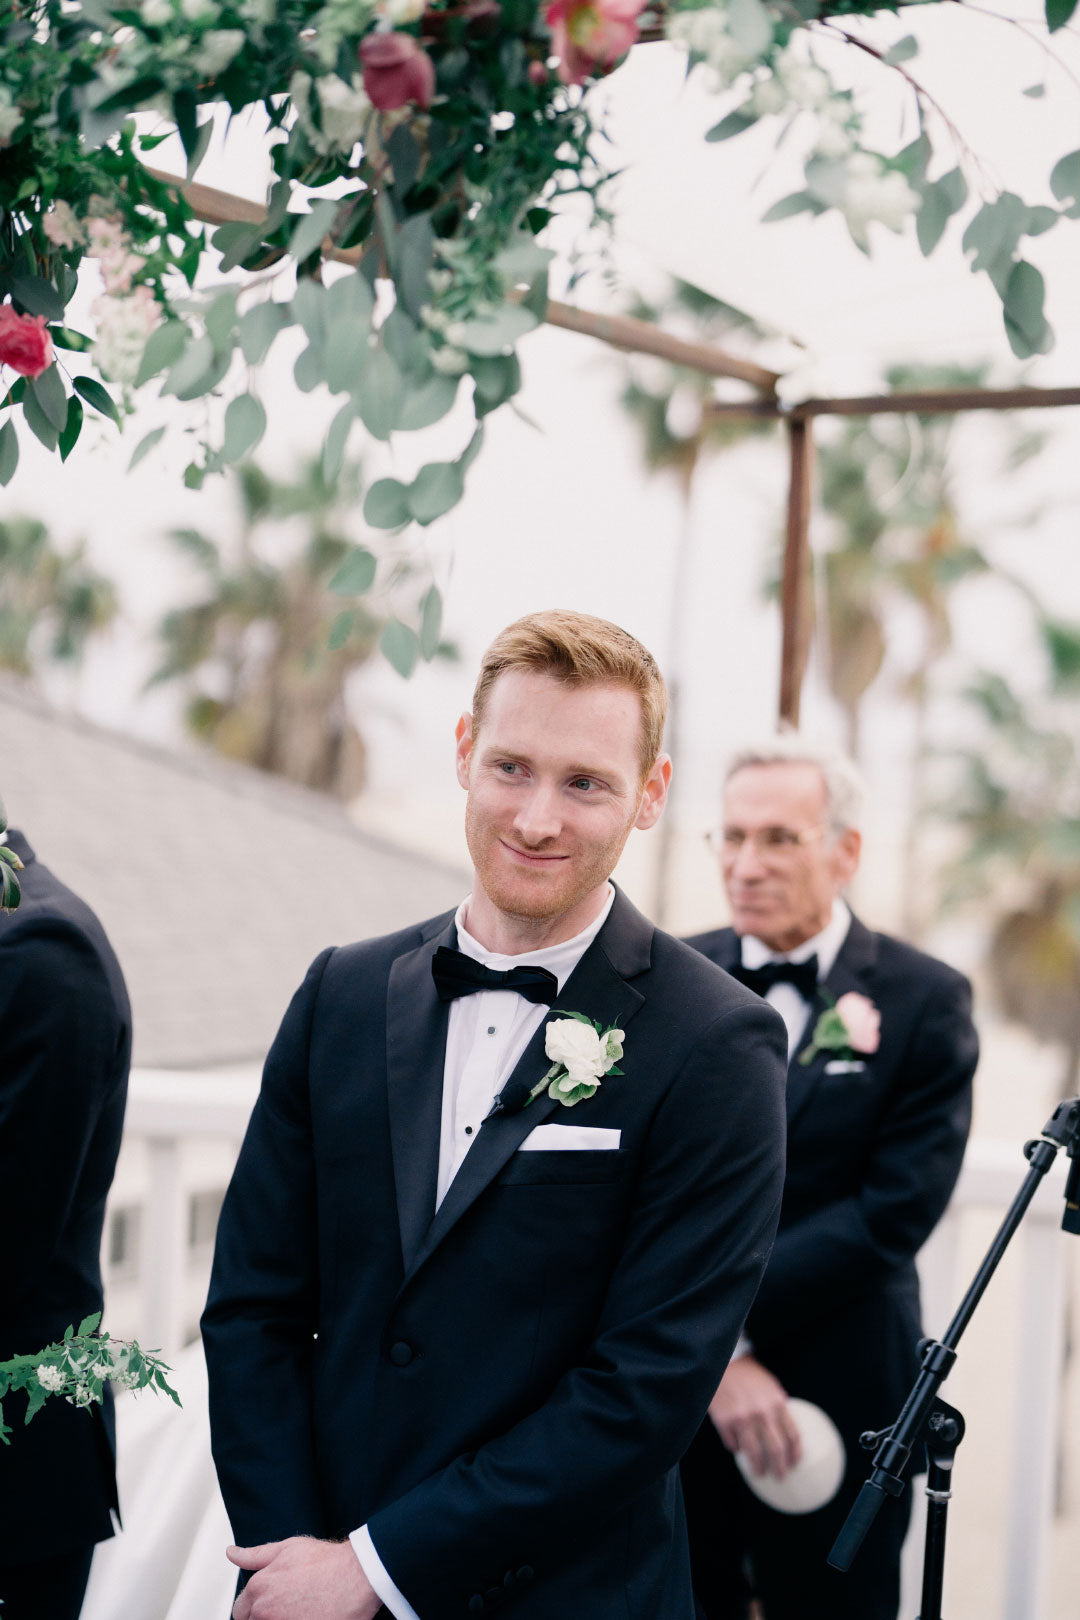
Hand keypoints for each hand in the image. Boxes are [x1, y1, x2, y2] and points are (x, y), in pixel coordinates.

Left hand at [229, 1537, 382, 1619]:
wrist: (357, 1576)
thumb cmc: (325, 1560)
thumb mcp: (287, 1548)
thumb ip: (255, 1555)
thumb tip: (231, 1553)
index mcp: (258, 1588)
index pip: (240, 1611)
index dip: (253, 1607)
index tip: (272, 1603)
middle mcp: (264, 1611)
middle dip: (265, 1616)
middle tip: (289, 1606)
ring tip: (301, 1610)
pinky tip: (310, 1616)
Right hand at [707, 1355, 801, 1479]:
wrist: (723, 1362)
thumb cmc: (749, 1375)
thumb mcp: (770, 1387)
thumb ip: (779, 1408)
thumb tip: (787, 1434)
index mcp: (777, 1403)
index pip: (792, 1435)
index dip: (795, 1453)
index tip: (795, 1464)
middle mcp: (761, 1413)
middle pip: (776, 1449)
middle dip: (780, 1467)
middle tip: (781, 1477)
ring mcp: (742, 1418)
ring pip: (754, 1452)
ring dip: (758, 1466)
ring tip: (760, 1473)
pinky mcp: (724, 1421)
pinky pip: (732, 1444)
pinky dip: (736, 1449)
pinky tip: (738, 1449)